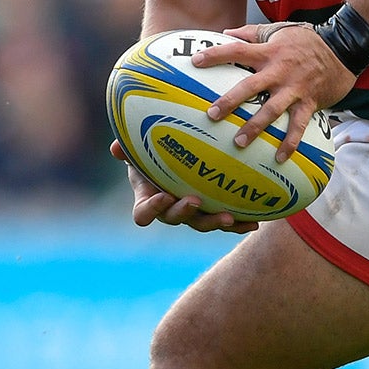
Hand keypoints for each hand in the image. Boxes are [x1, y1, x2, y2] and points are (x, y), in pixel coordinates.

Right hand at [111, 141, 255, 232]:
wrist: (177, 155)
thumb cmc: (154, 147)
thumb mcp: (140, 144)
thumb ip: (128, 146)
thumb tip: (115, 148)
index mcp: (148, 198)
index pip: (143, 213)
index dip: (151, 208)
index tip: (163, 196)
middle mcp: (169, 210)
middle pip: (175, 218)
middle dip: (185, 212)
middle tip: (195, 201)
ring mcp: (192, 214)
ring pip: (202, 224)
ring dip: (215, 222)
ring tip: (230, 218)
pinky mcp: (212, 212)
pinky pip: (225, 222)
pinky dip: (238, 224)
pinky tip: (254, 224)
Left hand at [191, 22, 354, 161]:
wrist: (343, 48)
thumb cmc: (306, 40)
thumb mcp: (278, 30)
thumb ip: (251, 33)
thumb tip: (226, 32)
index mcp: (268, 52)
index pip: (237, 50)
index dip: (216, 55)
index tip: (195, 62)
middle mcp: (279, 71)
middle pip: (250, 87)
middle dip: (230, 101)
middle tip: (212, 115)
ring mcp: (294, 89)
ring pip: (272, 110)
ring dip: (256, 127)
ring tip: (239, 142)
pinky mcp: (309, 102)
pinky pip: (298, 125)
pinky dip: (290, 142)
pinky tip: (279, 157)